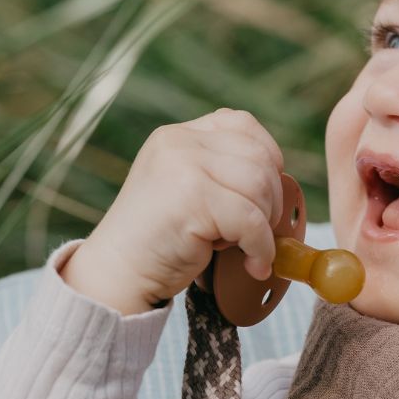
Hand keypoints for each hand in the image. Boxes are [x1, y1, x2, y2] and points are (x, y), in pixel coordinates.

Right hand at [60, 108, 284, 314]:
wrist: (117, 274)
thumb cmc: (161, 241)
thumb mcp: (187, 189)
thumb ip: (221, 172)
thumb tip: (281, 178)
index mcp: (179, 135)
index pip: (242, 124)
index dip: (268, 157)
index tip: (265, 193)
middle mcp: (179, 142)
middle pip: (259, 157)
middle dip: (270, 198)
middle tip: (255, 231)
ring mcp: (183, 166)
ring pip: (259, 185)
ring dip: (264, 224)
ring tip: (243, 246)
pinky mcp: (191, 198)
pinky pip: (252, 220)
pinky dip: (262, 248)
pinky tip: (253, 265)